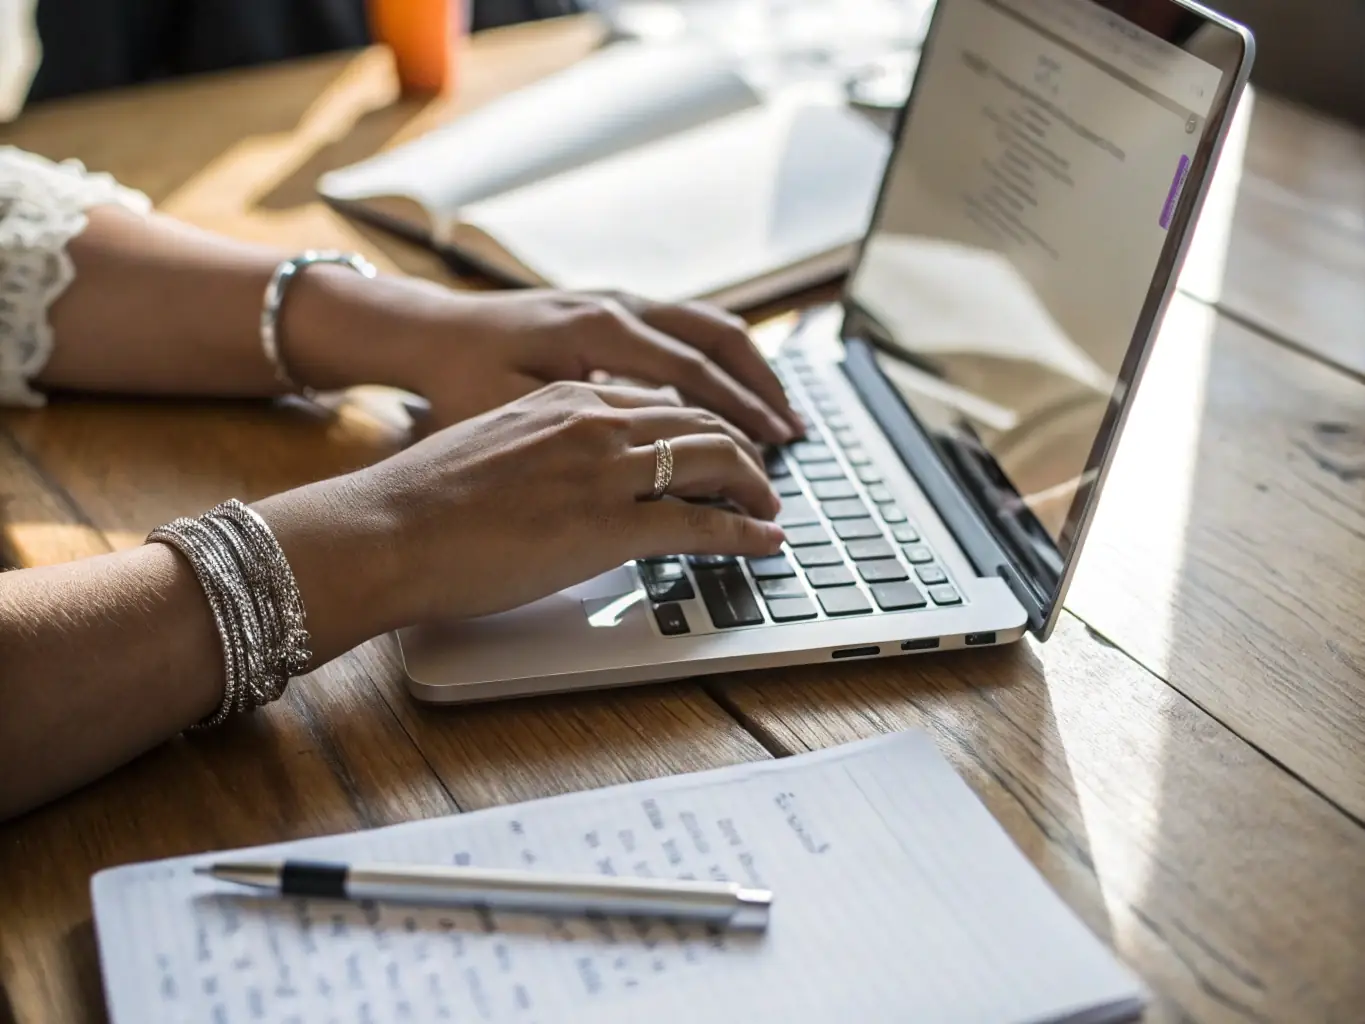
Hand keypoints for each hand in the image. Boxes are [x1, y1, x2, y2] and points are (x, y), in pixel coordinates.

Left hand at [339, 279, 803, 442]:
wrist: (421, 332)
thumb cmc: (455, 380)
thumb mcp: (511, 413)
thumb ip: (586, 432)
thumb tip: (656, 463)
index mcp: (596, 331)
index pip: (692, 376)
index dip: (739, 418)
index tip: (773, 454)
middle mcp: (614, 306)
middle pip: (715, 337)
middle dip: (761, 388)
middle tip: (794, 434)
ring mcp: (613, 302)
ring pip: (703, 326)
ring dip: (745, 369)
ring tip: (776, 414)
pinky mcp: (606, 311)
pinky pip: (678, 329)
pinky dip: (714, 361)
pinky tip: (725, 395)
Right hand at [353, 380, 784, 622]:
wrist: (388, 530)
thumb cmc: (423, 501)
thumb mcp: (493, 446)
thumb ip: (545, 449)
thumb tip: (566, 477)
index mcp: (566, 397)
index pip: (659, 401)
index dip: (702, 424)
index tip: (720, 446)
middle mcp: (595, 419)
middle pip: (700, 420)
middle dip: (743, 448)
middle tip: (762, 477)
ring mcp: (606, 469)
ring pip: (714, 460)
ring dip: (754, 486)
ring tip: (770, 508)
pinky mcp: (611, 523)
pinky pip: (702, 523)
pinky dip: (745, 532)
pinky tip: (766, 542)